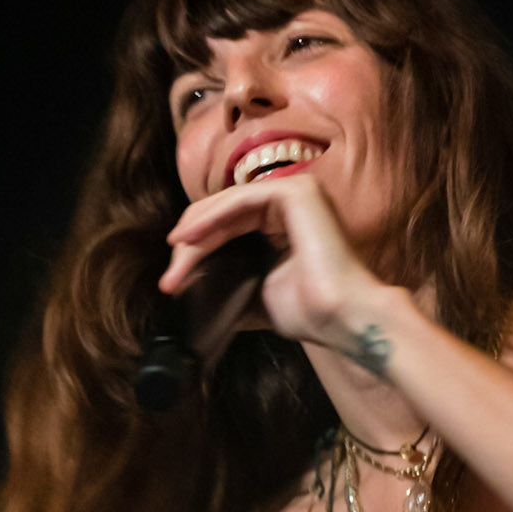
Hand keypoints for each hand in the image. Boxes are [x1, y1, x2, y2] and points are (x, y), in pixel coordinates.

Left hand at [160, 171, 385, 351]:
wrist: (343, 319)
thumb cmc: (311, 313)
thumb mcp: (256, 296)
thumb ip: (230, 283)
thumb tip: (195, 291)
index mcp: (283, 222)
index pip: (227, 226)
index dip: (196, 249)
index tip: (172, 279)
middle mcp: (290, 201)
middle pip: (223, 213)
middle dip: (190, 244)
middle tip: (169, 278)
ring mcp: (295, 192)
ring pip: (227, 205)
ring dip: (195, 233)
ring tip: (175, 260)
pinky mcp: (296, 192)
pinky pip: (240, 200)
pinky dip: (212, 218)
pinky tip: (189, 239)